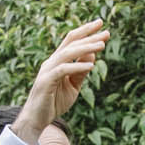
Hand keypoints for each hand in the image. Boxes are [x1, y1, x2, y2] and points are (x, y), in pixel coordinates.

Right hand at [13, 19, 108, 141]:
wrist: (37, 119)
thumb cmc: (54, 102)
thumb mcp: (73, 85)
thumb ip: (81, 71)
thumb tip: (92, 55)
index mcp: (57, 61)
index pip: (72, 41)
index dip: (86, 32)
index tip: (101, 25)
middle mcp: (51, 62)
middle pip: (71, 43)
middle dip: (89, 36)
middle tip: (106, 31)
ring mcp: (47, 70)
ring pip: (68, 53)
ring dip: (86, 48)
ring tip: (102, 46)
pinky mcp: (46, 81)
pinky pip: (63, 70)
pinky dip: (77, 66)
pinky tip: (91, 66)